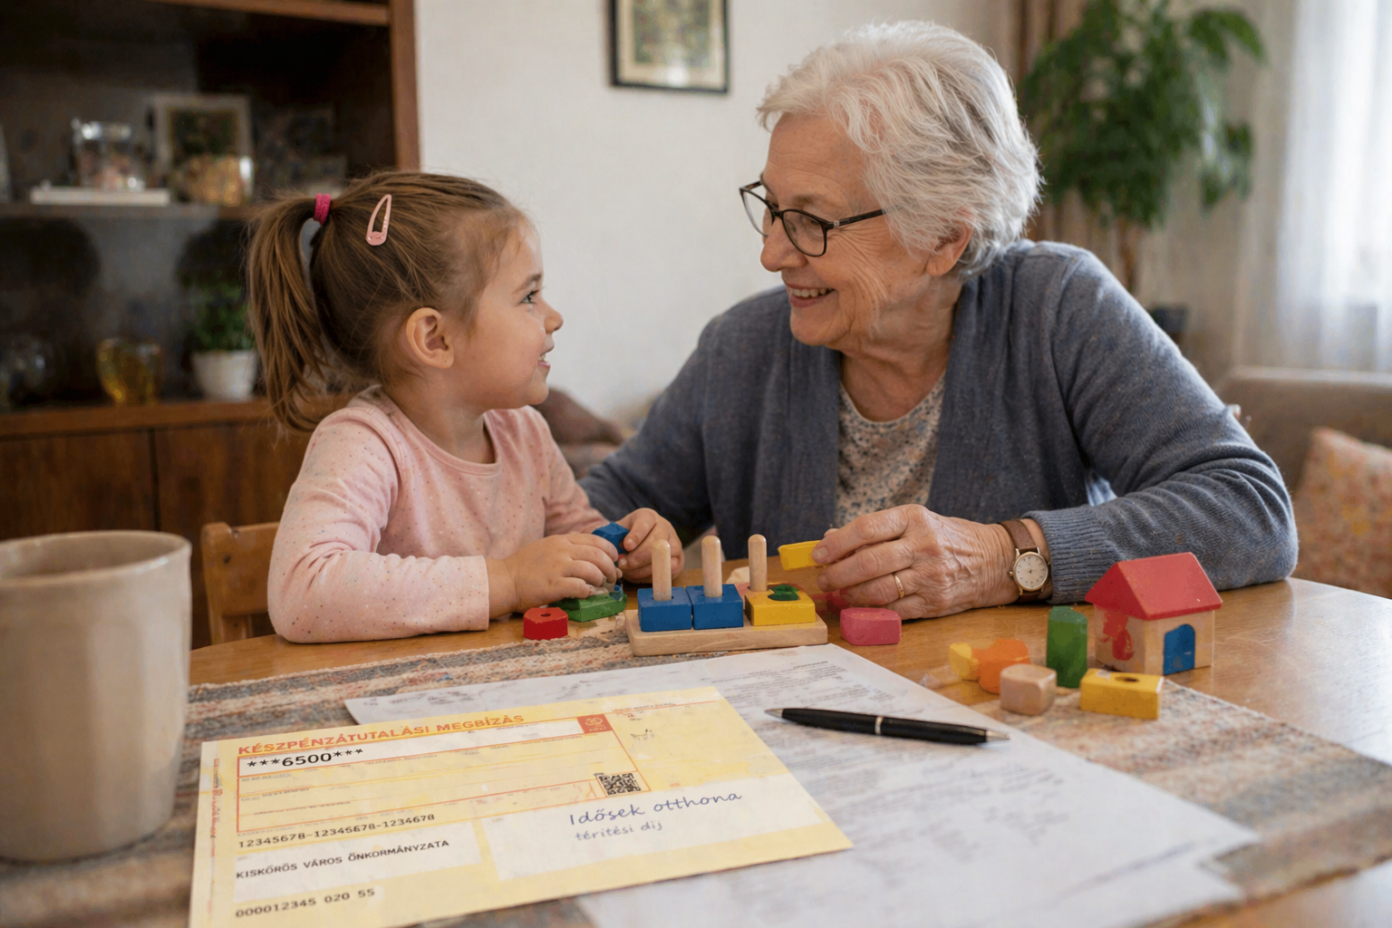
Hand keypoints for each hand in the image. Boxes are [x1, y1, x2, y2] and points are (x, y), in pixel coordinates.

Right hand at [487, 534, 619, 615]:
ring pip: (592, 570)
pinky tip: (585, 594)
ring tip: (600, 587)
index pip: (596, 540)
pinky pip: (580, 587)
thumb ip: (568, 549)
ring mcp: (558, 567)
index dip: (610, 550)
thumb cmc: (525, 566)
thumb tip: (593, 557)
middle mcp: (562, 551)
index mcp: (562, 540)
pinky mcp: (554, 585)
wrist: (504, 579)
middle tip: (611, 578)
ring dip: (601, 580)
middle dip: (610, 568)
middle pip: (598, 555)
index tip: (614, 559)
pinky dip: (588, 591)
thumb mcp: (547, 548)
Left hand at [613, 508, 683, 580]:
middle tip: (623, 564)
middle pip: (658, 541)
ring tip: (627, 571)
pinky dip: (652, 575)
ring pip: (664, 557)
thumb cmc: (625, 538)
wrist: (639, 546)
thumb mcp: (616, 532)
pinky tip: (638, 575)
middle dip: (639, 556)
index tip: (626, 546)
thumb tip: (603, 542)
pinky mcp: (678, 560)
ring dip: (643, 568)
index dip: (637, 535)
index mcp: (648, 516)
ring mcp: (674, 544)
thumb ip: (609, 536)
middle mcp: (665, 527)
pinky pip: (669, 570)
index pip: (645, 522)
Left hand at [811, 505, 1022, 617]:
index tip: (818, 554)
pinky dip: (871, 610)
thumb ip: (876, 530)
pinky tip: (859, 606)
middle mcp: (923, 545)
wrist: (995, 561)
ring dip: (851, 594)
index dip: (836, 543)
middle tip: (823, 579)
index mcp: (915, 518)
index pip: (866, 528)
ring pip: (878, 590)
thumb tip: (830, 539)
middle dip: (837, 573)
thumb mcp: (916, 522)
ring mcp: (930, 576)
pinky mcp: (934, 602)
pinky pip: (894, 610)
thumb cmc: (947, 538)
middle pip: (868, 562)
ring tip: (839, 593)